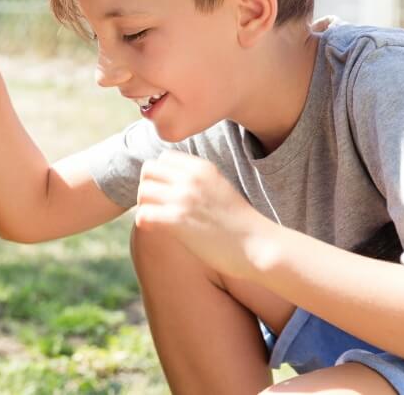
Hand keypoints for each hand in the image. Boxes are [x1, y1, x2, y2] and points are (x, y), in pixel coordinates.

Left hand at [135, 151, 273, 279]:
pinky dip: (144, 222)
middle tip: (157, 206)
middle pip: (148, 171)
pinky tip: (155, 230)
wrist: (260, 245)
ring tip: (156, 219)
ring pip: (143, 192)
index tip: (165, 192)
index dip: (159, 175)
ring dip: (145, 206)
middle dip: (148, 188)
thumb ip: (198, 180)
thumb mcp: (220, 187)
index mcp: (202, 168)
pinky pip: (144, 215)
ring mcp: (184, 198)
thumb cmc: (241, 223)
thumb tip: (173, 183)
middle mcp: (191, 178)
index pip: (163, 158)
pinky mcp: (178, 221)